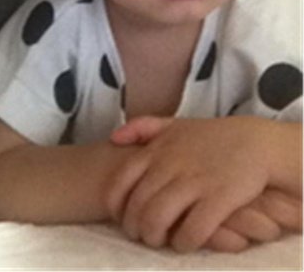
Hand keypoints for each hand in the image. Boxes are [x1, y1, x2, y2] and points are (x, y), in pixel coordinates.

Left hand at [107, 116, 272, 251]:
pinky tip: (186, 243)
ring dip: (154, 237)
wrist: (254, 142)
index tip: (121, 217)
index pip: (120, 182)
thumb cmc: (210, 137)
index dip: (115, 206)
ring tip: (160, 241)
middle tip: (141, 234)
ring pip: (158, 219)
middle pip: (137, 206)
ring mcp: (194, 181)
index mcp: (157, 150)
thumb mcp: (174, 124)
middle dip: (134, 227)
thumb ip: (142, 127)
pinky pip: (192, 230)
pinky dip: (184, 242)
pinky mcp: (219, 198)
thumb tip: (113, 137)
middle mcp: (171, 166)